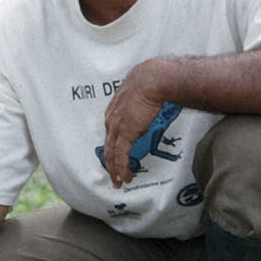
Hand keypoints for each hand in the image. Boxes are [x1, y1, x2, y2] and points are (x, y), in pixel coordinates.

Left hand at [102, 61, 167, 187]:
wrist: (152, 80)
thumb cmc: (150, 83)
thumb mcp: (141, 96)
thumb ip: (141, 106)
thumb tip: (150, 108)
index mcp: (114, 112)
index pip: (111, 135)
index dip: (113, 149)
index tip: (117, 158)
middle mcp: (111, 121)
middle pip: (108, 147)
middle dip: (111, 163)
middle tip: (115, 175)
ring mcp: (117, 127)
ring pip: (111, 154)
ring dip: (115, 170)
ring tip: (119, 181)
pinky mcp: (125, 133)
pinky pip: (120, 155)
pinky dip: (120, 167)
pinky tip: (122, 176)